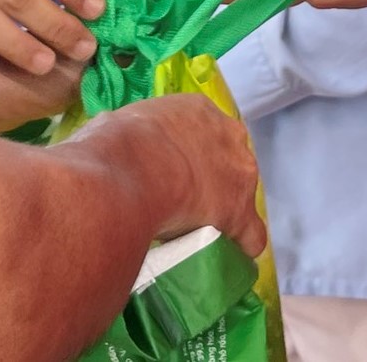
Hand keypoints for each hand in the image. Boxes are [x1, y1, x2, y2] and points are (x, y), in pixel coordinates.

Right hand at [80, 95, 265, 257]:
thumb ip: (136, 136)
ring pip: (240, 197)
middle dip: (210, 181)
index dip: (192, 156)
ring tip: (195, 232)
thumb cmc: (116, 145)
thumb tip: (123, 150)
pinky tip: (219, 258)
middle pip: (228, 161)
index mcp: (198, 110)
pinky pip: (250, 237)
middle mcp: (228, 134)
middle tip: (181, 202)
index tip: (175, 172)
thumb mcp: (123, 127)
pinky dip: (236, 247)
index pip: (204, 133)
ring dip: (222, 213)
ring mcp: (240, 173)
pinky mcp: (242, 213)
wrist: (131, 172)